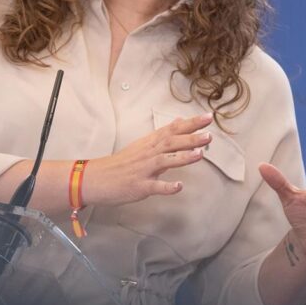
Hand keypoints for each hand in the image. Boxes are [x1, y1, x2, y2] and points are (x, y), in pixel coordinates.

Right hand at [85, 112, 213, 205]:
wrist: (96, 178)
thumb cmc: (121, 163)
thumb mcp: (142, 144)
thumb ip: (163, 134)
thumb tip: (180, 121)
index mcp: (149, 143)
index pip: (172, 129)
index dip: (190, 123)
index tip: (208, 117)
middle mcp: (148, 154)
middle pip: (170, 142)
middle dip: (190, 138)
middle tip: (209, 135)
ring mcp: (143, 170)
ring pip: (164, 161)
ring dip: (182, 157)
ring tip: (200, 154)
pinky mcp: (139, 186)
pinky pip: (154, 186)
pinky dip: (167, 186)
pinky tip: (179, 186)